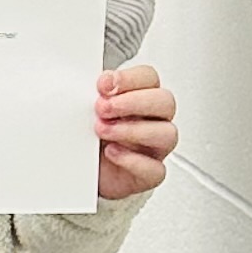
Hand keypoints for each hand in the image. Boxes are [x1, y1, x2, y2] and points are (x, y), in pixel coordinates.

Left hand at [96, 63, 176, 201]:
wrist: (84, 171)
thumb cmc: (91, 136)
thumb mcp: (86, 111)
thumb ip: (92, 95)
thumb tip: (85, 86)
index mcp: (140, 97)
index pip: (149, 78)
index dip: (129, 78)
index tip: (103, 84)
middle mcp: (153, 120)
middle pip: (165, 102)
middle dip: (133, 102)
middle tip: (103, 108)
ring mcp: (154, 147)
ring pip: (167, 134)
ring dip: (132, 130)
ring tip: (102, 130)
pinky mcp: (149, 174)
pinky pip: (155, 169)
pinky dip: (133, 161)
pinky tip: (111, 152)